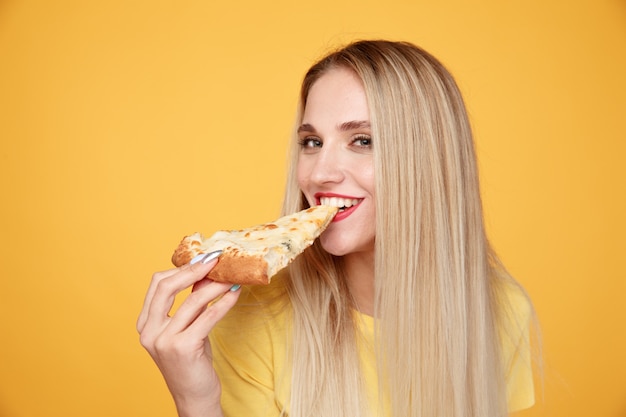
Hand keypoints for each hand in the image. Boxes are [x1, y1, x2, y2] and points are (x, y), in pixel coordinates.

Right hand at [137, 252, 240, 416]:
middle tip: (216, 261)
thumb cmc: (191, 363)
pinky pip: (208, 316)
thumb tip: (205, 273)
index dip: (181, 269)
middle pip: (167, 287)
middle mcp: (149, 332)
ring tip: (231, 277)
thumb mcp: (188, 328)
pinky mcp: (183, 348)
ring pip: (192, 301)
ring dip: (215, 285)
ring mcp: (164, 341)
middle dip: (193, 270)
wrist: (194, 398)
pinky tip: (235, 295)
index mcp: (145, 324)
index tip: (202, 259)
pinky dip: (224, 302)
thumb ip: (191, 303)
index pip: (157, 284)